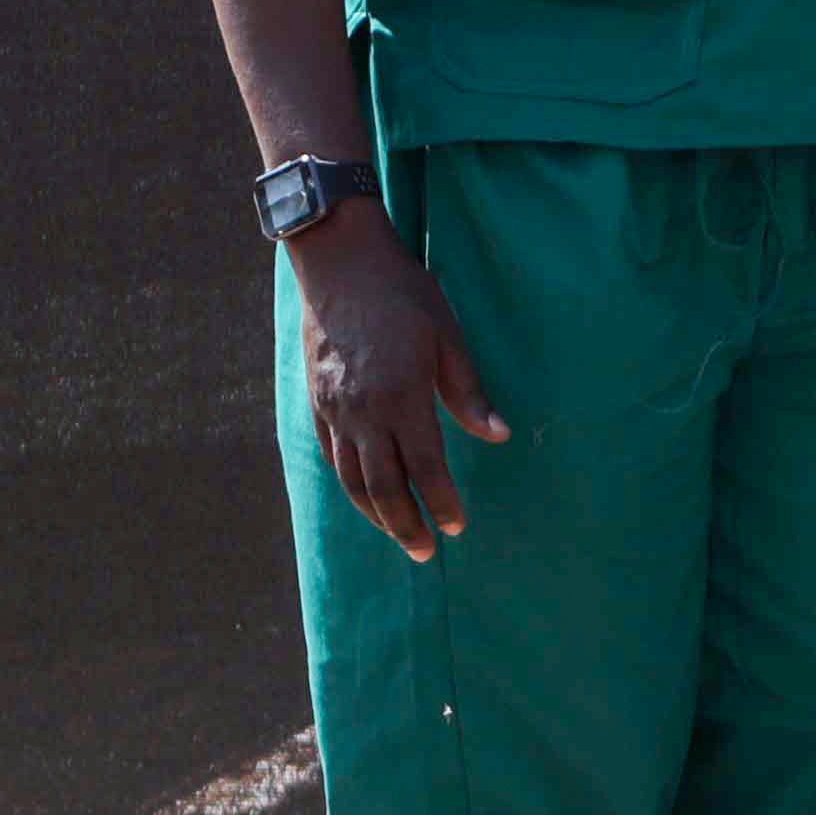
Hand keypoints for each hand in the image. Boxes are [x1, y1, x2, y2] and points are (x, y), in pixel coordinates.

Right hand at [290, 214, 505, 560]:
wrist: (339, 262)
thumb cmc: (404, 294)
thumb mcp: (448, 338)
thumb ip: (469, 393)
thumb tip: (499, 435)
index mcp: (401, 397)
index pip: (424, 468)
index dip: (442, 502)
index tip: (458, 526)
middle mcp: (362, 412)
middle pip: (383, 488)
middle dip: (406, 525)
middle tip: (426, 552)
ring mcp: (334, 409)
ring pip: (351, 480)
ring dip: (376, 515)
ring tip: (399, 536)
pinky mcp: (316, 402)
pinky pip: (332, 457)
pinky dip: (350, 485)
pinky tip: (367, 497)